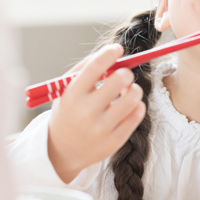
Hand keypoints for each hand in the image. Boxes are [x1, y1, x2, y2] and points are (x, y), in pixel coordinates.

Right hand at [47, 44, 145, 182]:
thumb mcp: (67, 90)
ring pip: (134, 97)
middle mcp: (86, 112)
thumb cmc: (69, 112)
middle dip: (126, 72)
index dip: (110, 53)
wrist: (61, 151)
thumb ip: (86, 68)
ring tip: (126, 92)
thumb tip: (113, 51)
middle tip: (123, 75)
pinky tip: (128, 107)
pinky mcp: (115, 141)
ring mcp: (101, 128)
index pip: (95, 67)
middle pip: (120, 80)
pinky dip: (137, 105)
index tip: (118, 49)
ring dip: (134, 89)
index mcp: (72, 95)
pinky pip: (138, 113)